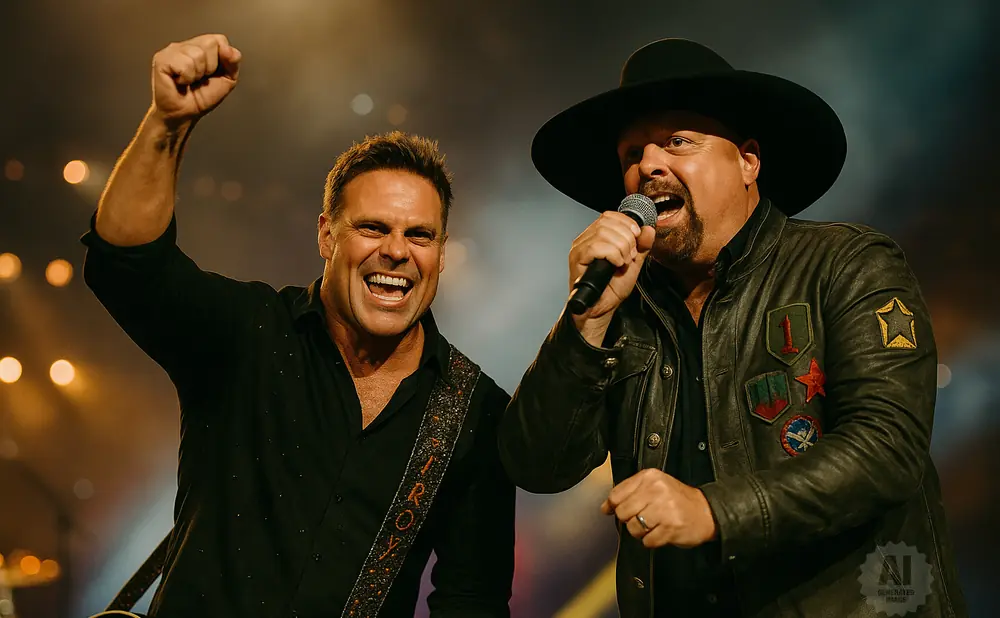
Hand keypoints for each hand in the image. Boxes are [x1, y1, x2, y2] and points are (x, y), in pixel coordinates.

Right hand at [150, 34, 241, 123]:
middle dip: (210, 67)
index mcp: (200, 47)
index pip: (219, 39)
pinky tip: (180, 81)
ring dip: (197, 74)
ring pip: (197, 54)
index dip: (222, 58)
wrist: (185, 114)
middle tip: (200, 79)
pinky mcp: (162, 59)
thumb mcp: (227, 80)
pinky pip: (184, 64)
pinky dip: (186, 77)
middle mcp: (185, 46)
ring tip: (189, 81)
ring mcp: (172, 51)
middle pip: (209, 43)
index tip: (213, 73)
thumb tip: (230, 50)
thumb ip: (233, 62)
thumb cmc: (201, 98)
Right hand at [568, 211, 654, 344]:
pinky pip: (596, 246)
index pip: (609, 216)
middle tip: (631, 255)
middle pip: (607, 222)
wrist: (600, 310)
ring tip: (623, 262)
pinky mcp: (576, 259)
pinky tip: (616, 265)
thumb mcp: (634, 264)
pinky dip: (613, 254)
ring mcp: (579, 249)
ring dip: (621, 247)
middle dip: (626, 237)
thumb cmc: (611, 289)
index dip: (626, 222)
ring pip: (603, 233)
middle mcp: (585, 240)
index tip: (637, 235)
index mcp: (596, 237)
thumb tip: (649, 229)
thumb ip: (642, 247)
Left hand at [600, 468, 716, 548]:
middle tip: (641, 518)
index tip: (614, 510)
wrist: (706, 512)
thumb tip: (605, 507)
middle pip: (623, 513)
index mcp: (649, 477)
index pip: (616, 494)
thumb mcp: (653, 486)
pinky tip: (661, 532)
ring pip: (633, 528)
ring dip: (640, 532)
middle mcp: (656, 491)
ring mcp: (664, 510)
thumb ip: (627, 493)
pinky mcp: (671, 528)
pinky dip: (652, 540)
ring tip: (652, 525)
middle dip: (628, 520)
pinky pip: (647, 541)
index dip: (613, 506)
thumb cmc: (677, 499)